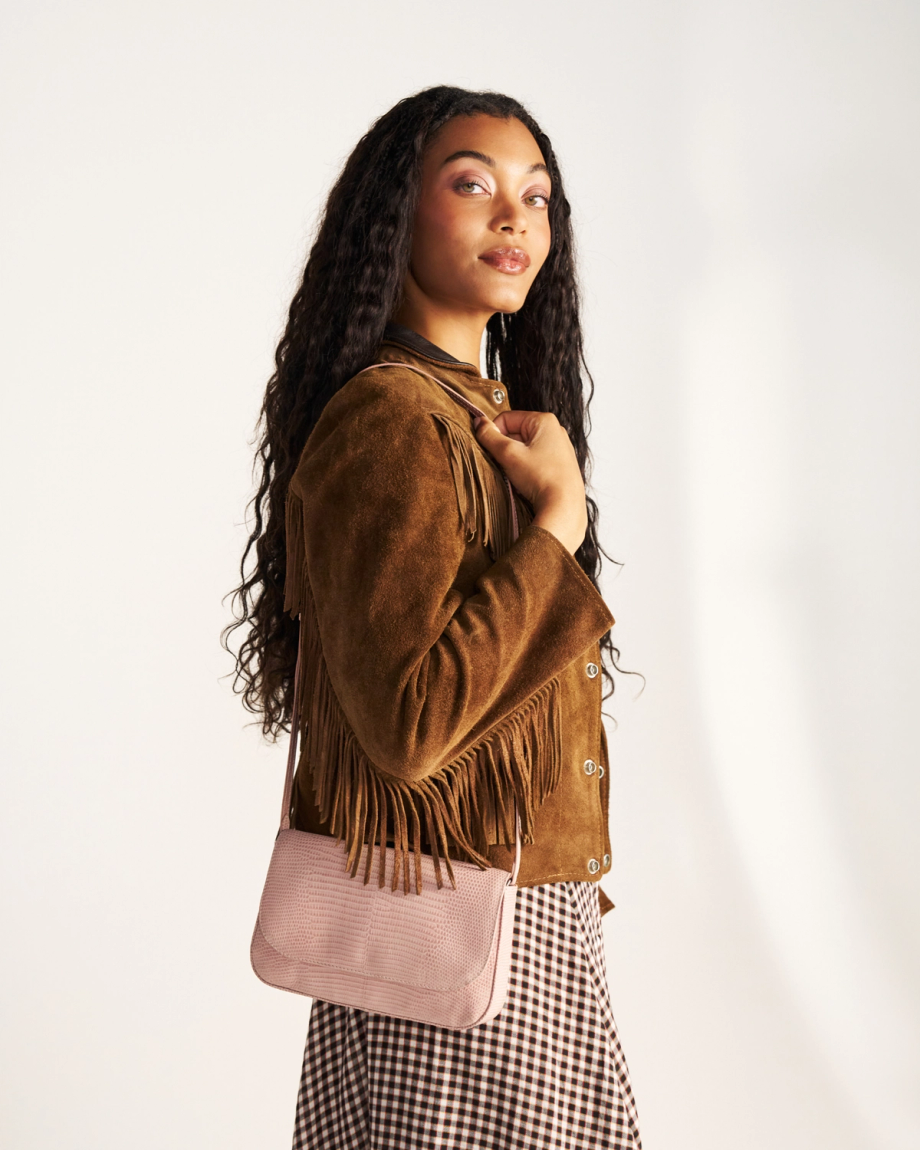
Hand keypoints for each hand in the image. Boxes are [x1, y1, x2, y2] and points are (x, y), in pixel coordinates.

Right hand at [473, 410, 587, 553]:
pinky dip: (526, 468)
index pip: (506, 418)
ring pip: (524, 447)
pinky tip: (527, 481)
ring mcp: (559, 448)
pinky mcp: (560, 464)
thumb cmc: (541, 477)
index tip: (491, 451)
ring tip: (517, 475)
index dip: (494, 433)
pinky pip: (534, 459)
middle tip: (504, 465)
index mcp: (544, 421)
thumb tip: (478, 422)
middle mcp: (555, 430)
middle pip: (516, 432)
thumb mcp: (509, 454)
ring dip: (514, 460)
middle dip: (505, 448)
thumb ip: (489, 436)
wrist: (564, 506)